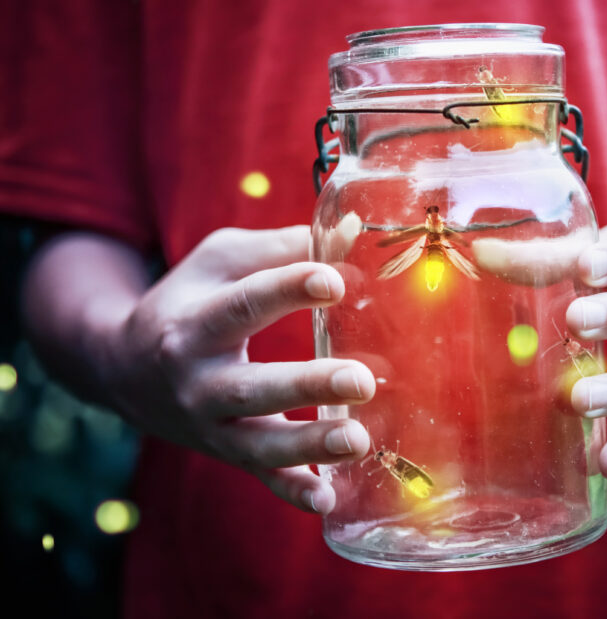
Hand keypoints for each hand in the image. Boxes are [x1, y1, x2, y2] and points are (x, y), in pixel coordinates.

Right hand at [102, 226, 374, 513]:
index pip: (244, 304)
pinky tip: (327, 497)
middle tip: (362, 380)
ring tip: (358, 439)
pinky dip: (290, 491)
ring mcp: (207, 424)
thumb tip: (351, 231)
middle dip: (306, 386)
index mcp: (194, 322)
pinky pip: (258, 477)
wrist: (121, 366)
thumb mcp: (221, 262)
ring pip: (256, 443)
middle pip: (250, 388)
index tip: (334, 280)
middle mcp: (195, 380)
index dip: (288, 290)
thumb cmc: (190, 300)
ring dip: (308, 446)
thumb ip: (283, 248)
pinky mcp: (223, 451)